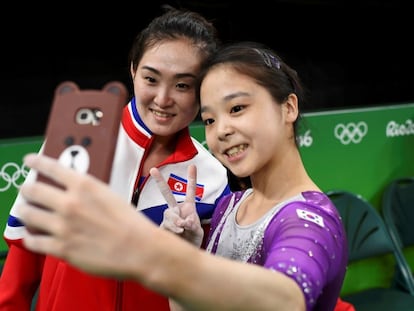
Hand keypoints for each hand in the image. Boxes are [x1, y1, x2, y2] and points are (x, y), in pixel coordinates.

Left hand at [18, 153, 155, 277]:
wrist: (138, 248)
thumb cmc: (130, 222)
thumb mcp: (109, 195)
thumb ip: (87, 191)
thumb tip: (71, 190)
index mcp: (84, 186)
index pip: (51, 167)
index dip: (36, 162)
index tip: (29, 161)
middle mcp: (69, 203)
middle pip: (32, 190)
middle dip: (26, 190)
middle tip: (26, 191)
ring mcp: (63, 226)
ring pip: (27, 214)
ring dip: (24, 212)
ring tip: (26, 213)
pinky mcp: (61, 248)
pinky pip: (33, 242)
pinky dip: (30, 238)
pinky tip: (33, 236)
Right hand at [150, 165, 203, 246]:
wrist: (184, 252)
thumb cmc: (193, 240)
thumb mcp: (198, 232)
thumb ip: (194, 225)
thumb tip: (185, 221)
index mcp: (188, 207)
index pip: (190, 191)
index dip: (191, 178)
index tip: (193, 165)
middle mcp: (176, 210)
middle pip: (166, 194)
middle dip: (159, 181)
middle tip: (153, 169)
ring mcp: (168, 218)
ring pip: (169, 213)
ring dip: (176, 220)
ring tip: (182, 229)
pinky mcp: (162, 227)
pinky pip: (166, 225)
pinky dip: (174, 229)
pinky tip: (179, 234)